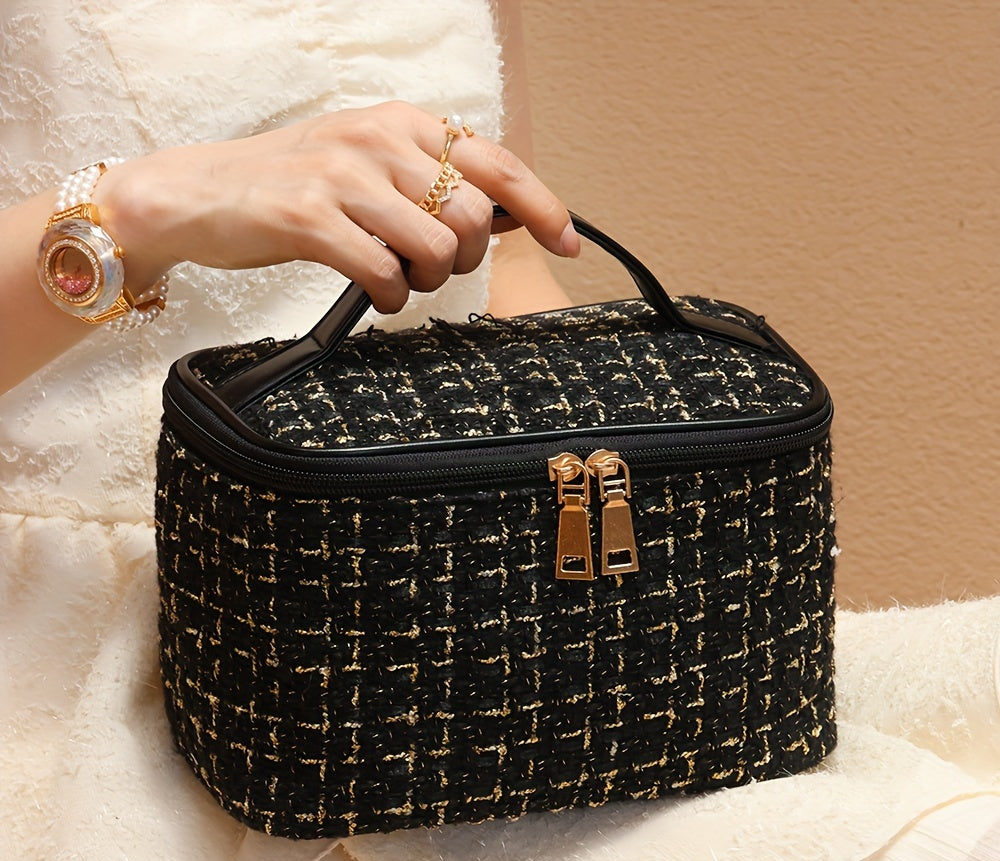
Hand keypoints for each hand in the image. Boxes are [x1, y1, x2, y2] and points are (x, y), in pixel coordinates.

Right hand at [96, 101, 579, 312]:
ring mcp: (344, 175)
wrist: (201, 192)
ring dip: (429, 281)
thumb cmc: (295, 186)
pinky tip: (373, 293)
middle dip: (467, 258)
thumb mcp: (372, 165)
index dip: (545, 207)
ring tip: (399, 280)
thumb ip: (433, 183)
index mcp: (403, 123)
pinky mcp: (310, 217)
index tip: (569, 243)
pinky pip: (384, 273)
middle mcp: (380, 139)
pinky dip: (390, 297)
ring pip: (438, 246)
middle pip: (475, 215)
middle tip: (432, 268)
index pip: (499, 163)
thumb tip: (509, 215)